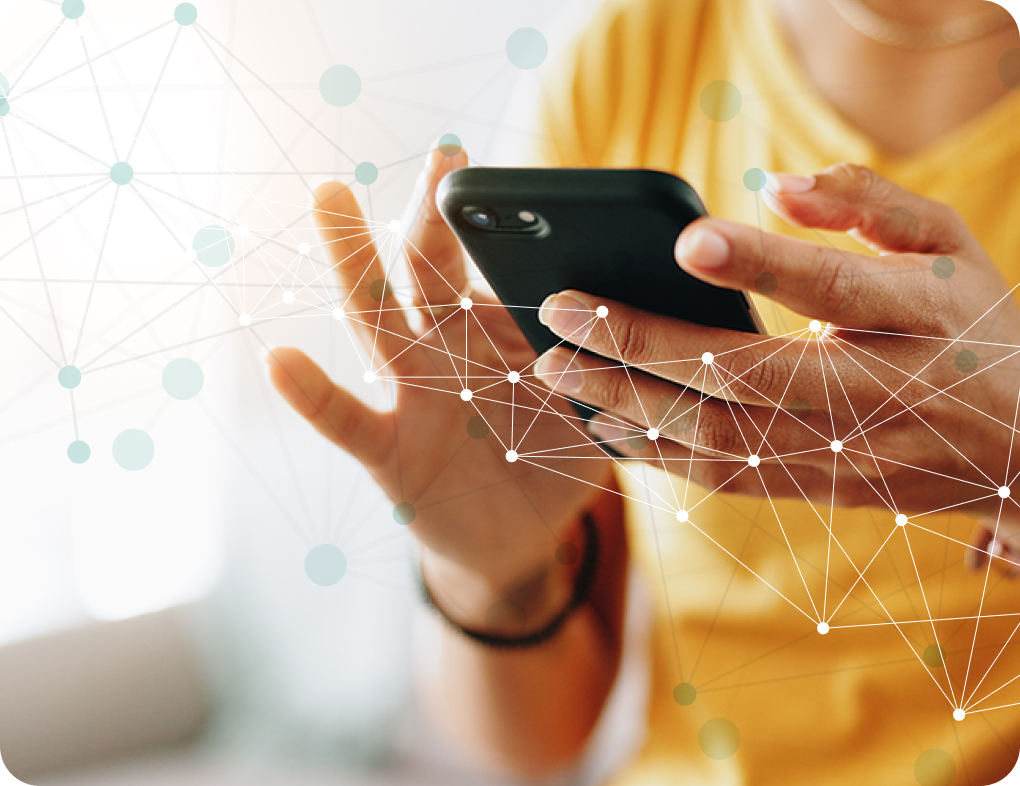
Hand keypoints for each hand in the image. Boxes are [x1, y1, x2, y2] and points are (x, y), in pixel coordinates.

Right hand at [267, 147, 610, 603]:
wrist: (520, 540)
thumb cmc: (551, 461)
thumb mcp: (594, 408)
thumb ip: (611, 367)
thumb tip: (656, 318)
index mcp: (495, 333)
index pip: (489, 263)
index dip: (490, 218)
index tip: (496, 162)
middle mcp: (447, 352)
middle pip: (432, 272)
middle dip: (433, 213)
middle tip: (443, 153)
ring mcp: (412, 398)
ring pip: (378, 322)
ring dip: (354, 259)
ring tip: (331, 196)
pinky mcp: (389, 454)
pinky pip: (348, 421)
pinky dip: (314, 394)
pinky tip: (281, 359)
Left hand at [532, 163, 1019, 574]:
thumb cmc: (972, 329)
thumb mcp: (948, 247)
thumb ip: (868, 205)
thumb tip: (775, 183)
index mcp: (919, 322)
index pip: (832, 291)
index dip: (760, 265)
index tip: (684, 240)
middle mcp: (875, 398)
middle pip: (743, 379)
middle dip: (639, 347)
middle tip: (557, 313)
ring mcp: (842, 456)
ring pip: (719, 442)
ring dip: (625, 408)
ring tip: (555, 374)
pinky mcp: (816, 490)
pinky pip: (723, 478)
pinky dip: (655, 455)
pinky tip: (601, 425)